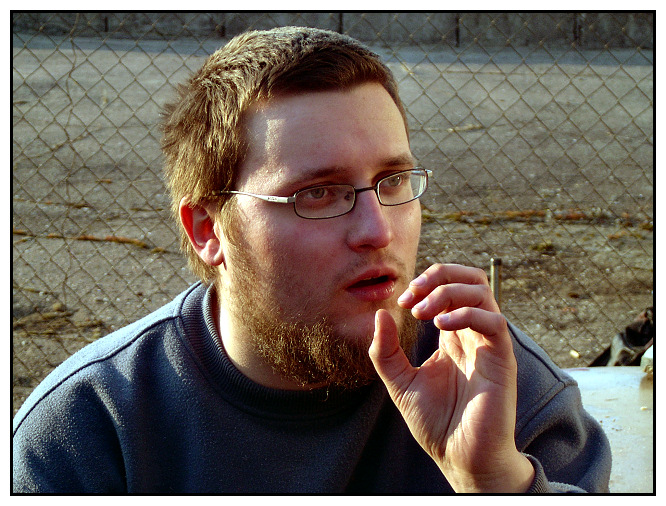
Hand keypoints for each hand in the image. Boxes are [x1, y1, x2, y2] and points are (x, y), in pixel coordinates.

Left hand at [369, 264, 534, 491]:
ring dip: (448, 292)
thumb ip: (385, 350)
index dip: (425, 283)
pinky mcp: (502, 360)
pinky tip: (440, 327)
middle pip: (471, 279)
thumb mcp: (399, 381)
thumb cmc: (434, 422)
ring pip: (482, 293)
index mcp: (453, 334)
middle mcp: (473, 333)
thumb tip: (380, 314)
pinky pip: (495, 323)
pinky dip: (467, 315)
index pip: (449, 286)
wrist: (458, 456)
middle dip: (440, 275)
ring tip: (423, 314)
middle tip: (413, 295)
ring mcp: (489, 344)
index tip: (401, 302)